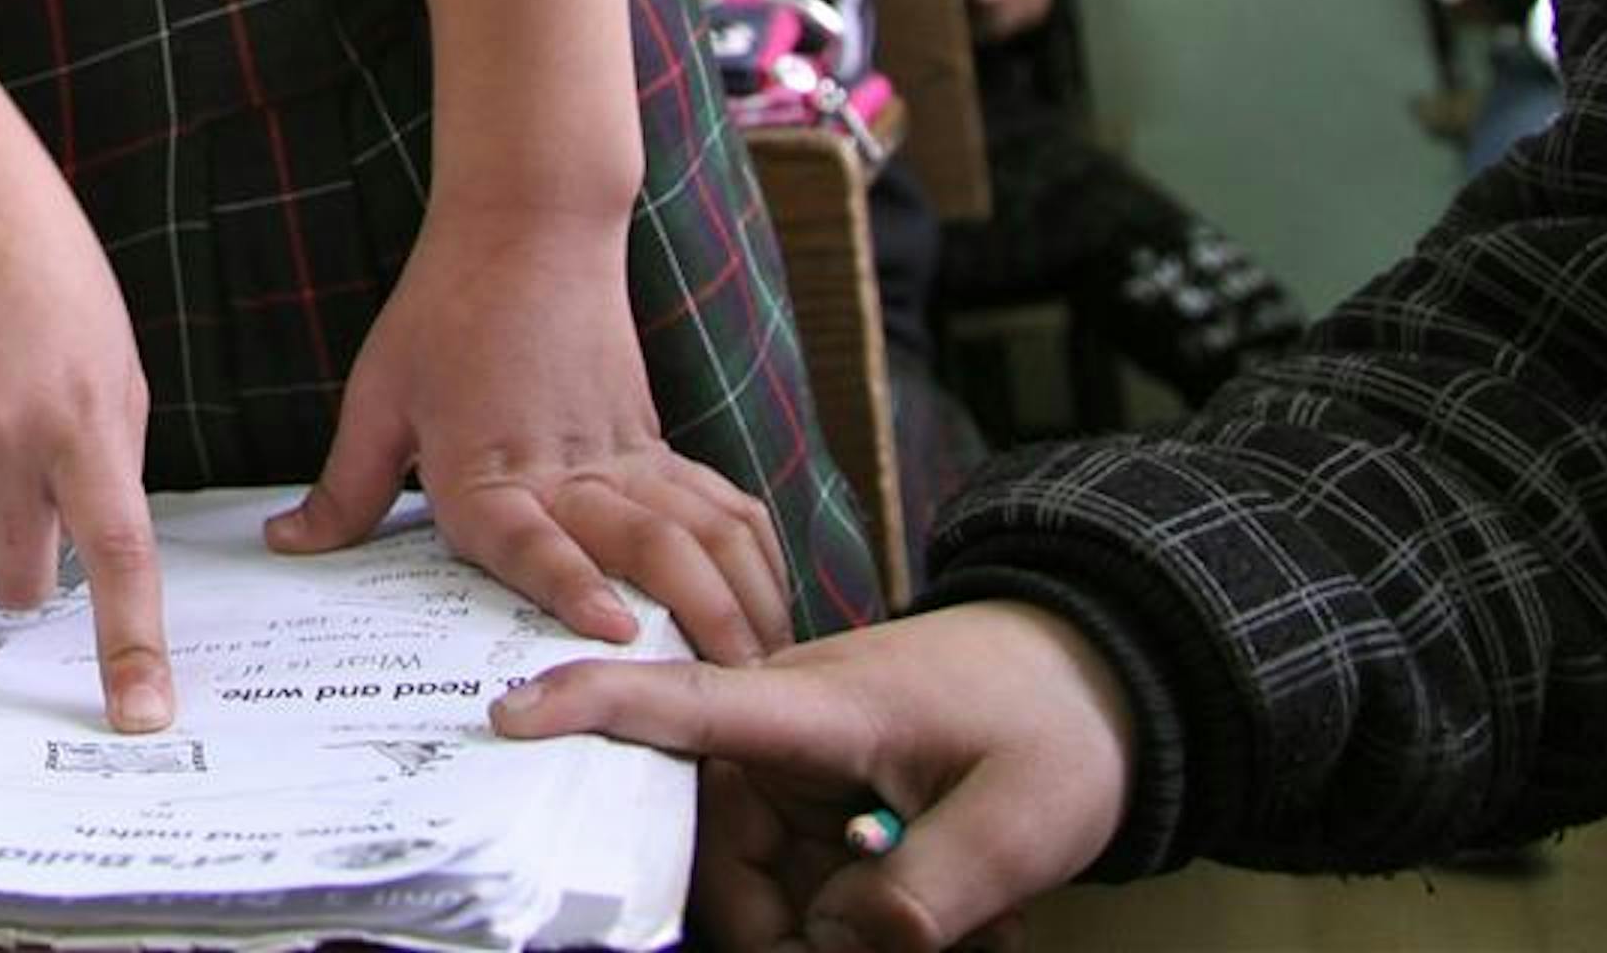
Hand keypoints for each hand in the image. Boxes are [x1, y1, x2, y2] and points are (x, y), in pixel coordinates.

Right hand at [0, 135, 173, 733]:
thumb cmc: (41, 281)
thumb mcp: (110, 362)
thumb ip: (102, 465)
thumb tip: (71, 572)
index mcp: (81, 415)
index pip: (117, 553)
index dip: (130, 645)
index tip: (141, 718)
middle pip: (9, 583)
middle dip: (15, 564)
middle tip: (11, 497)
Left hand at [268, 209, 787, 663]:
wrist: (527, 226)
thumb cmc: (443, 312)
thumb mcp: (378, 398)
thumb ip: (345, 489)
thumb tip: (288, 547)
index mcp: (488, 469)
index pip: (531, 541)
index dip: (569, 585)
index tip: (611, 627)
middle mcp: (565, 470)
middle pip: (648, 548)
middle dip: (695, 617)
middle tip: (728, 683)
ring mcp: (620, 454)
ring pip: (699, 528)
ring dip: (738, 591)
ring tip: (766, 658)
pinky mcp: (650, 439)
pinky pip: (710, 499)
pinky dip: (745, 545)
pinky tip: (766, 590)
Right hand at [490, 600, 1139, 950]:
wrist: (1096, 679)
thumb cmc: (1058, 725)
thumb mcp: (1020, 822)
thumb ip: (923, 895)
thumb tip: (836, 944)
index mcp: (822, 707)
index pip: (689, 704)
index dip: (595, 706)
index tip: (510, 712)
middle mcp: (791, 735)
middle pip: (725, 848)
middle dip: (791, 931)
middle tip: (904, 951)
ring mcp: (807, 773)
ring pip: (770, 884)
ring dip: (848, 932)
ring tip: (970, 928)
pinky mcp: (826, 804)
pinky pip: (812, 885)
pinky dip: (870, 919)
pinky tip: (962, 918)